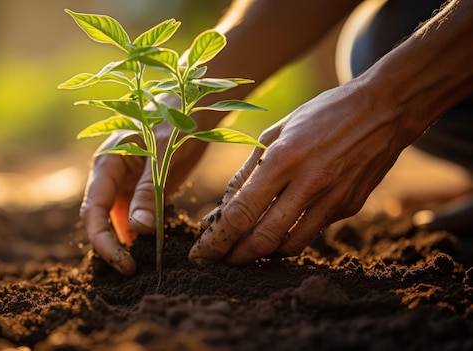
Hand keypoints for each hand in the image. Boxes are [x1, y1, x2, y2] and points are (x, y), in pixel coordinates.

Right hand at [81, 122, 207, 274]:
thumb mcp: (164, 152)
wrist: (198, 104)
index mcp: (107, 163)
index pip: (94, 210)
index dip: (103, 239)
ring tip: (143, 263)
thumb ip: (149, 189)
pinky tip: (155, 247)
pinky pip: (138, 217)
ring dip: (126, 242)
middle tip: (133, 270)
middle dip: (112, 246)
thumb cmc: (177, 117)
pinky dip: (143, 233)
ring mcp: (127, 184)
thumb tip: (138, 229)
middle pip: (101, 219)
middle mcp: (112, 176)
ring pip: (118, 221)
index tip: (123, 262)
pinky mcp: (145, 190)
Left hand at [189, 82, 415, 264]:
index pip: (241, 213)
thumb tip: (222, 209)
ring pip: (288, 246)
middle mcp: (308, 183)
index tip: (200, 253)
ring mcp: (332, 199)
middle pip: (262, 239)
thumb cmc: (321, 114)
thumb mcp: (276, 130)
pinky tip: (275, 234)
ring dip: (260, 255)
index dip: (216, 240)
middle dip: (233, 257)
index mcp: (283, 158)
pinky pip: (310, 233)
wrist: (385, 108)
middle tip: (217, 260)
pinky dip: (287, 240)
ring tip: (242, 252)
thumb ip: (247, 171)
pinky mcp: (348, 207)